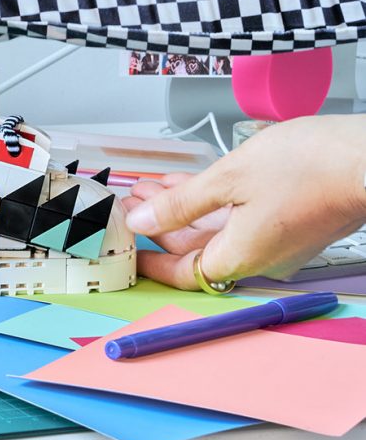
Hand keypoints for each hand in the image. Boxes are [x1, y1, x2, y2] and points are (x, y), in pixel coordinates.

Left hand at [123, 114, 365, 289]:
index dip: (152, 262)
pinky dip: (214, 202)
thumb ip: (181, 204)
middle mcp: (261, 256)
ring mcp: (280, 239)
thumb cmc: (311, 167)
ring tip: (153, 186)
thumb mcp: (228, 179)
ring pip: (219, 229)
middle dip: (162, 225)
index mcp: (241, 257)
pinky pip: (242, 217)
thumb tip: (144, 221)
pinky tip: (194, 182)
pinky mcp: (294, 219)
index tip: (128, 250)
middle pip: (198, 249)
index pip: (184, 272)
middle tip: (134, 203)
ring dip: (184, 209)